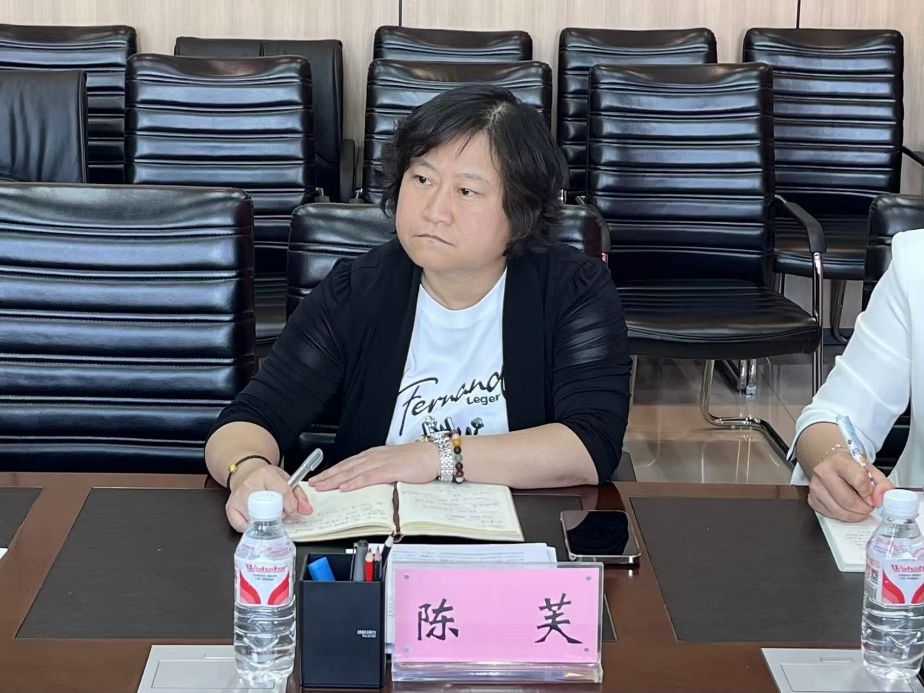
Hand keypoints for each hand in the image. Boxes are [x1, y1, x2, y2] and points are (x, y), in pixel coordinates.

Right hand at [226, 460, 312, 531]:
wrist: (245, 473)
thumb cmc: (267, 478)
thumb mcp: (286, 480)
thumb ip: (299, 495)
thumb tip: (307, 510)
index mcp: (266, 474)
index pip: (282, 493)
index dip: (291, 506)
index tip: (293, 511)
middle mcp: (250, 484)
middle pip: (269, 509)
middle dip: (278, 516)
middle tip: (280, 515)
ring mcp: (239, 496)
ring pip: (255, 519)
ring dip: (265, 524)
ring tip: (268, 517)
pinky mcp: (230, 507)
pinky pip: (241, 526)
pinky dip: (250, 528)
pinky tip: (255, 522)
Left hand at [310, 442, 438, 491]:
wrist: (435, 455)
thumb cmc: (419, 461)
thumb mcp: (395, 466)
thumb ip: (382, 473)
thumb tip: (370, 485)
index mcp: (375, 455)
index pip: (349, 463)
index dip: (333, 470)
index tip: (320, 477)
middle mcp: (375, 456)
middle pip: (346, 466)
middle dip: (328, 475)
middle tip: (313, 483)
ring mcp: (381, 462)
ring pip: (353, 471)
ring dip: (335, 479)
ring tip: (322, 486)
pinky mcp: (389, 470)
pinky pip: (368, 477)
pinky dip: (354, 482)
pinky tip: (344, 487)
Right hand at [807, 451, 892, 521]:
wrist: (833, 465)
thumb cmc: (851, 469)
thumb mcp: (870, 471)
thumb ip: (882, 484)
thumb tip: (880, 499)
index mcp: (839, 461)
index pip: (858, 480)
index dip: (870, 494)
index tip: (874, 497)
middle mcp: (823, 473)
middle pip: (848, 500)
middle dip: (864, 508)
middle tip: (869, 506)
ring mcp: (815, 487)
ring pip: (840, 511)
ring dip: (855, 514)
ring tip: (860, 508)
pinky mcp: (812, 500)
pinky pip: (832, 516)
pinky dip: (844, 516)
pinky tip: (848, 508)